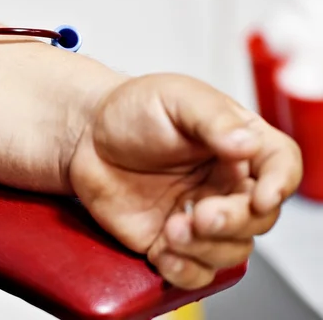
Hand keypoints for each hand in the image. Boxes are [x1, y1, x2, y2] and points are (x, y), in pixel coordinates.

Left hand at [68, 73, 301, 288]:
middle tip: (201, 215)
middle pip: (258, 218)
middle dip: (233, 222)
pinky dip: (184, 270)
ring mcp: (198, 215)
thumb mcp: (176, 98)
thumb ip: (213, 119)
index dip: (280, 185)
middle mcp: (224, 184)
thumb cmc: (133, 110)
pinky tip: (164, 252)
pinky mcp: (169, 240)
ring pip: (229, 251)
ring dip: (206, 248)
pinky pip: (193, 270)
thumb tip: (246, 144)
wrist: (86, 136)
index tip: (262, 196)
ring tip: (171, 229)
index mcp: (237, 145)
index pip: (280, 167)